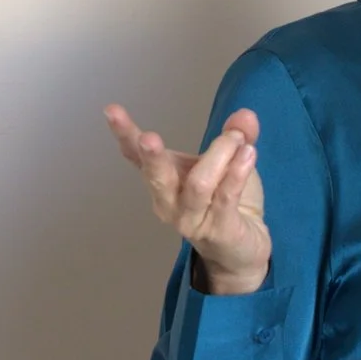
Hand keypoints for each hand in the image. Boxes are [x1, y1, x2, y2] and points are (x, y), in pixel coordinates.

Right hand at [103, 103, 271, 294]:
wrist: (242, 248)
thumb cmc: (225, 202)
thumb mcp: (228, 162)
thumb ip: (235, 136)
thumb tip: (245, 115)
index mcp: (164, 179)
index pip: (137, 156)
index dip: (124, 134)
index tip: (112, 111)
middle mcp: (169, 202)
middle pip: (157, 176)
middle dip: (152, 157)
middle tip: (148, 138)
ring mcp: (191, 220)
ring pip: (198, 184)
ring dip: (219, 155)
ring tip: (237, 138)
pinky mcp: (218, 231)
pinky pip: (225, 198)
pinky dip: (236, 173)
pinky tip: (248, 154)